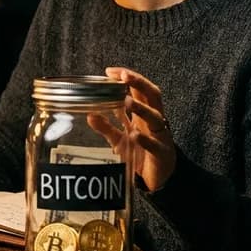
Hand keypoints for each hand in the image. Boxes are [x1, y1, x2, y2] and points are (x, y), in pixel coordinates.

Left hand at [87, 66, 176, 192]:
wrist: (158, 178)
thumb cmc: (140, 154)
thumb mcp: (120, 139)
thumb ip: (107, 127)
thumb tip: (89, 114)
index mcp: (145, 114)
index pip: (140, 89)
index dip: (128, 77)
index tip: (110, 71)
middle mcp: (154, 121)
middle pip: (152, 95)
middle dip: (139, 83)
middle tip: (123, 76)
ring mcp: (160, 136)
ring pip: (155, 117)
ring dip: (141, 108)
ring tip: (127, 101)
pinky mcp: (162, 154)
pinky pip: (155, 145)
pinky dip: (145, 139)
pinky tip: (135, 135)